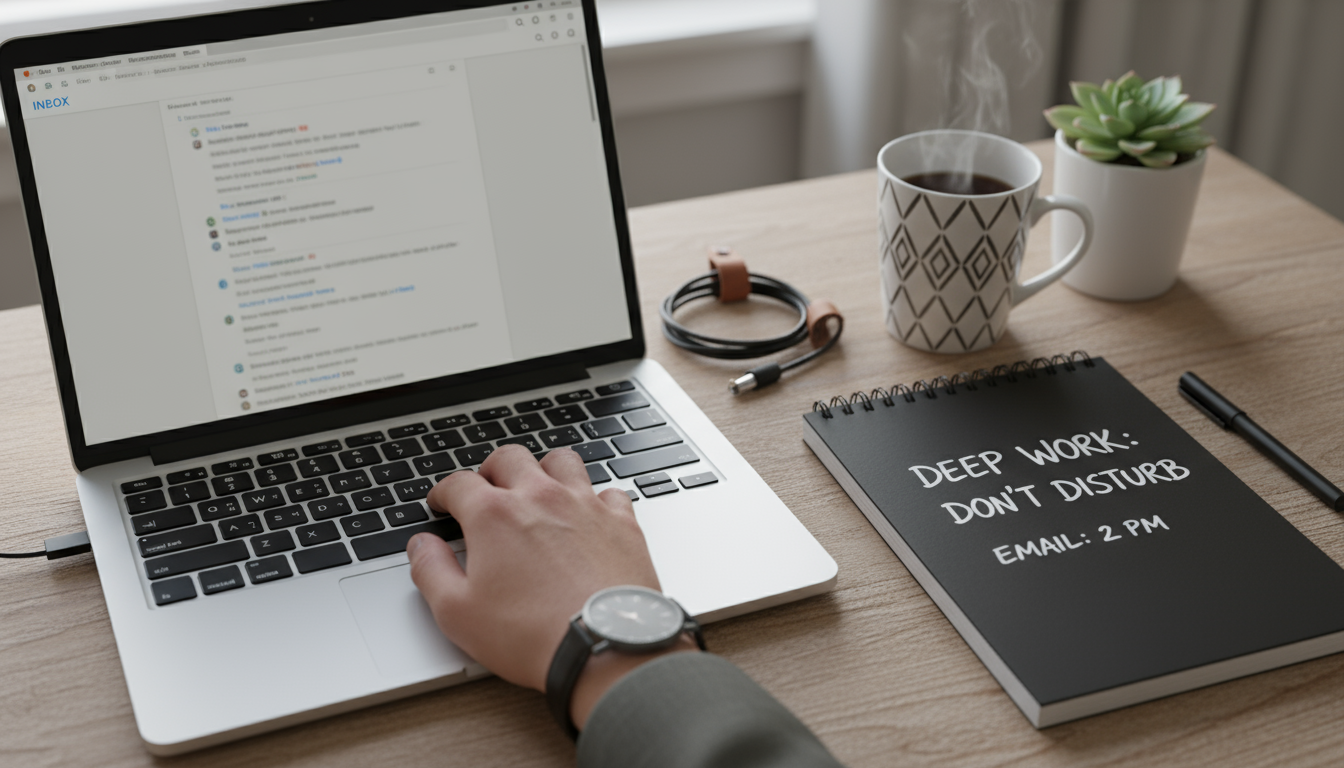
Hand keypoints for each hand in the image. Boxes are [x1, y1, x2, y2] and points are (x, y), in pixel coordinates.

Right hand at [407, 445, 695, 726]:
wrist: (603, 645)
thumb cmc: (531, 635)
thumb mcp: (457, 613)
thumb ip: (431, 571)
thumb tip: (420, 547)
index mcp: (494, 515)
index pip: (459, 484)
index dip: (443, 492)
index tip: (442, 502)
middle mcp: (540, 497)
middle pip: (509, 458)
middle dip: (490, 470)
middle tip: (485, 489)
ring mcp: (584, 505)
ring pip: (561, 461)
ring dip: (543, 469)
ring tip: (537, 488)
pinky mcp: (621, 522)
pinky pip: (607, 491)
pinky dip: (594, 497)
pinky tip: (589, 514)